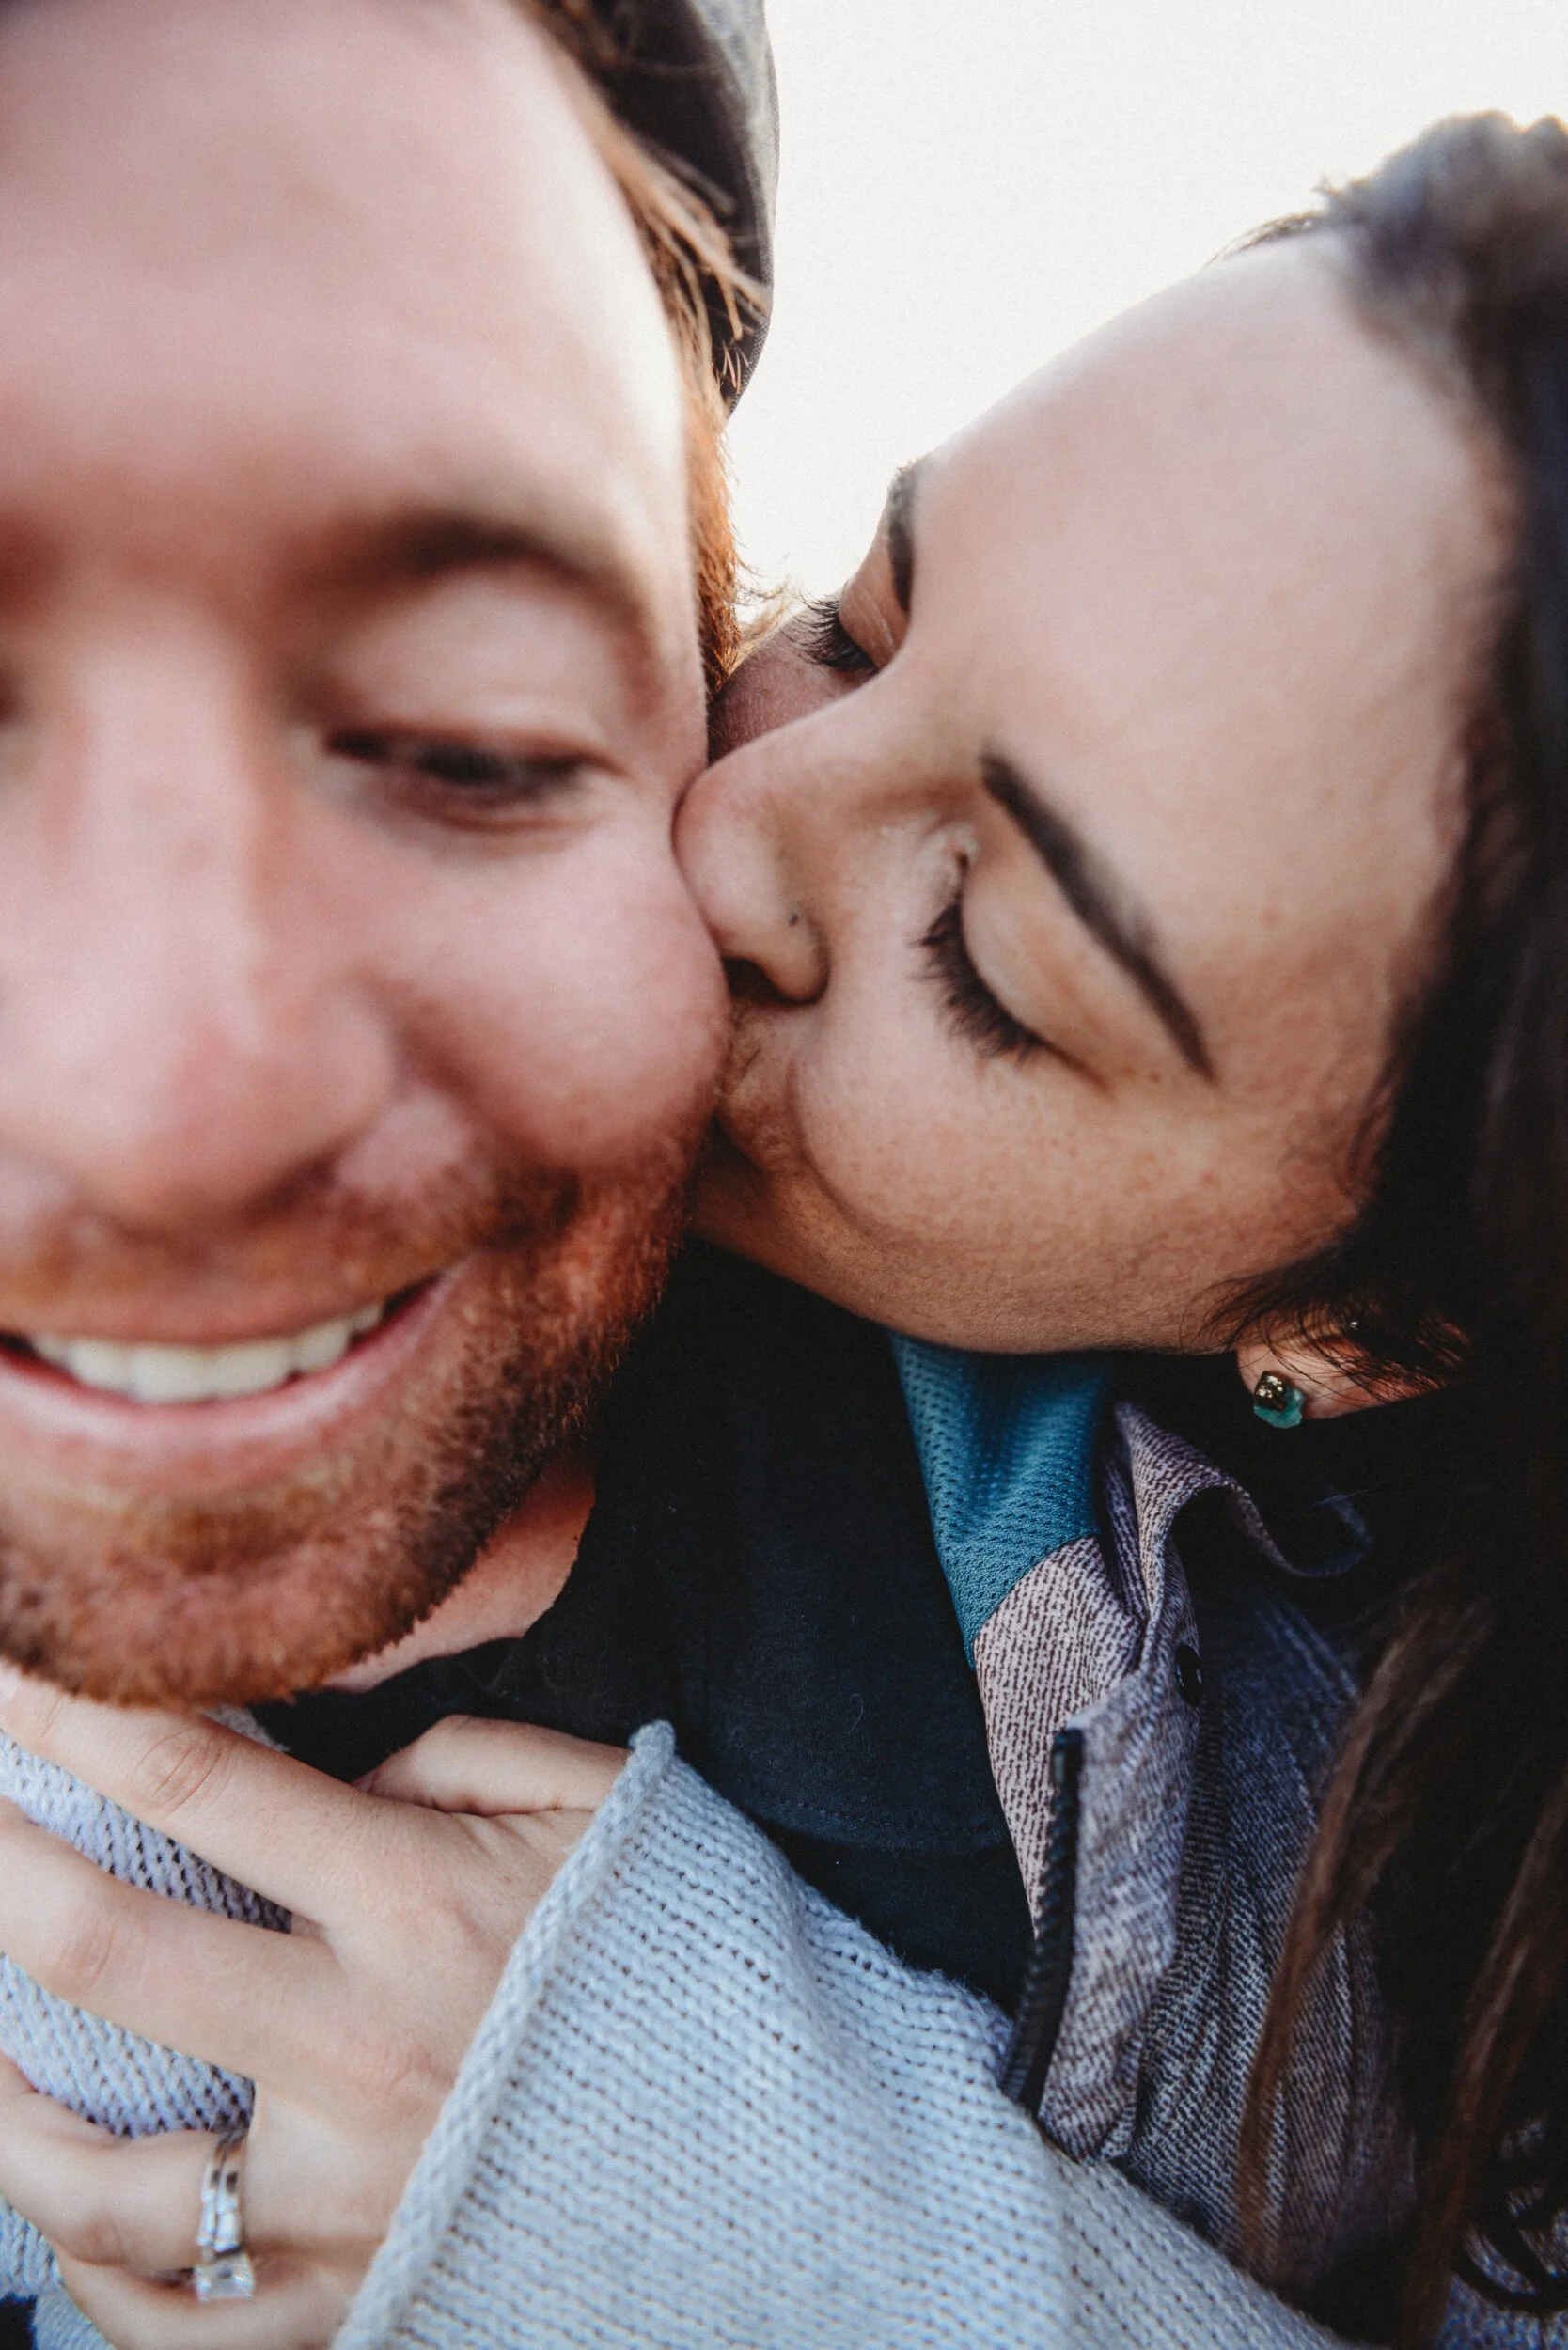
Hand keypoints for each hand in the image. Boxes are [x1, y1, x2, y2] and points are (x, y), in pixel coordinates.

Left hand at [0, 1672, 624, 2346]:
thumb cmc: (686, 1955)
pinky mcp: (355, 2315)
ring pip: (94, 2185)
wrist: (798, 2163)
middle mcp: (358, 2054)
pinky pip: (174, 2326)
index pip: (199, 1778)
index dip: (74, 1712)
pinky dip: (92, 2277)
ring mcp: (345, 2207)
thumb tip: (328, 1777)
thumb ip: (451, 1758)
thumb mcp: (597, 1806)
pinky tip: (68, 2213)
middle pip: (106, 1948)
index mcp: (417, 1905)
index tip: (9, 1671)